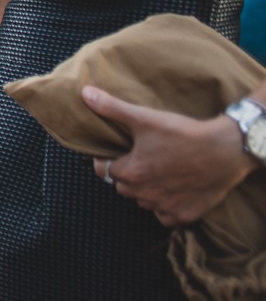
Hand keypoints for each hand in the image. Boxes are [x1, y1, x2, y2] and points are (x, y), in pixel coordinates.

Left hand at [83, 84, 253, 226]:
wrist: (226, 150)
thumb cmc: (183, 134)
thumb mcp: (145, 118)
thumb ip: (112, 108)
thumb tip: (85, 94)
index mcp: (131, 172)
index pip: (103, 170)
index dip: (104, 160)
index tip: (112, 152)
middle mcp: (145, 194)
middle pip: (122, 186)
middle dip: (124, 175)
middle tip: (136, 160)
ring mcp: (166, 207)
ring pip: (143, 201)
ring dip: (144, 191)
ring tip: (154, 173)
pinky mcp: (186, 215)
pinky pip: (165, 217)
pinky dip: (165, 207)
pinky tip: (171, 192)